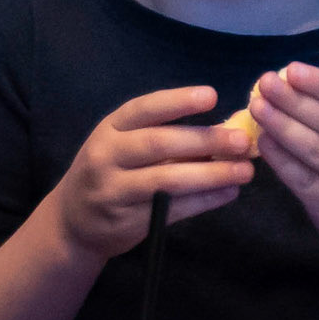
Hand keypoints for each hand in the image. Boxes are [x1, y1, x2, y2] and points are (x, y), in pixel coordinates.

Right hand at [56, 85, 254, 259]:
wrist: (73, 220)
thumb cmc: (110, 170)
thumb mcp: (122, 144)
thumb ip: (164, 134)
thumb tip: (226, 128)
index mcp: (110, 129)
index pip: (144, 109)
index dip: (177, 101)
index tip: (212, 96)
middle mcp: (107, 156)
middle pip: (158, 144)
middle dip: (204, 141)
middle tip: (242, 141)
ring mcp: (114, 191)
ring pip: (167, 181)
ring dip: (211, 175)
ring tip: (244, 171)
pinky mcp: (127, 223)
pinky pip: (172, 210)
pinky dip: (204, 201)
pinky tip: (228, 192)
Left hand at [250, 63, 318, 266]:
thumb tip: (284, 89)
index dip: (318, 82)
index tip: (292, 68)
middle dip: (294, 100)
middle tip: (265, 83)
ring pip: (314, 149)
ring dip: (283, 126)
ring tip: (258, 107)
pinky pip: (301, 178)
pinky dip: (280, 159)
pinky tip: (262, 143)